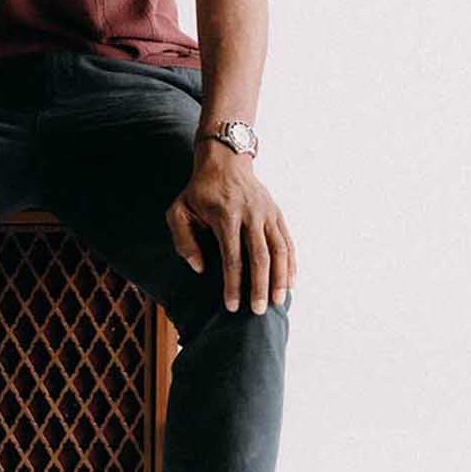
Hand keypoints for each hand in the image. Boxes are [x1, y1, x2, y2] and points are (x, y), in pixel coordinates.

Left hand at [164, 145, 296, 313]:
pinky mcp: (276, 213)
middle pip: (260, 257)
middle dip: (260, 287)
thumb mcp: (179, 210)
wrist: (224, 160)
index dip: (233, 283)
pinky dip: (291, 264)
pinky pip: (287, 241)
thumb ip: (183, 239)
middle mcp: (250, 215)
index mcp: (225, 216)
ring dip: (280, 278)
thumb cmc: (199, 191)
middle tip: (257, 311)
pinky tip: (290, 283)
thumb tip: (199, 267)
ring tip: (277, 301)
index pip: (232, 257)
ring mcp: (266, 214)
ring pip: (279, 250)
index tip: (232, 305)